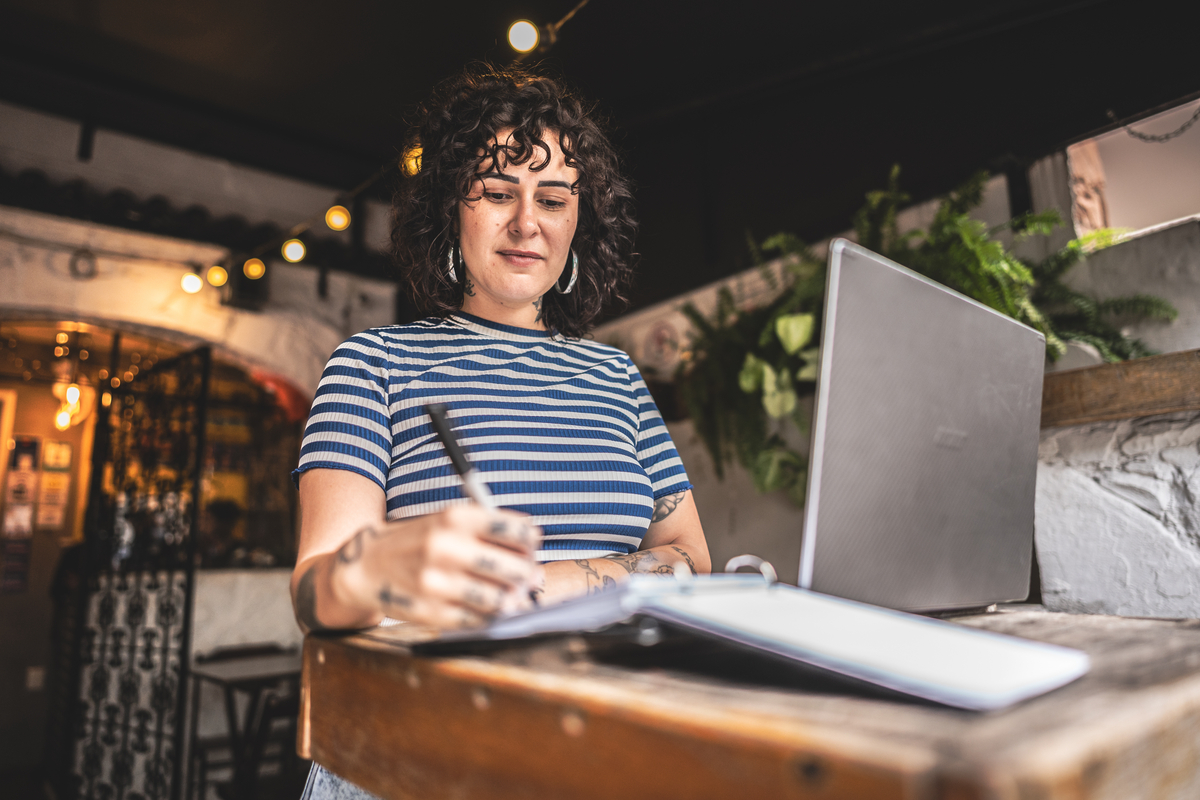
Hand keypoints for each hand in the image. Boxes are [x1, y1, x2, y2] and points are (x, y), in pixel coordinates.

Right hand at [331, 504, 542, 629]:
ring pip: (499, 599)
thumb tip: (532, 552)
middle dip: (527, 574)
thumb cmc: (417, 542)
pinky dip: (488, 615)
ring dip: (512, 599)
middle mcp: (445, 548)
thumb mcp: (447, 522)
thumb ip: (487, 532)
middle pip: (513, 568)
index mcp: (453, 518)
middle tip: (529, 576)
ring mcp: (437, 583)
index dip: (530, 541)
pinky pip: (478, 620)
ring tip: (511, 594)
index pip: (513, 530)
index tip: (532, 547)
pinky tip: (485, 606)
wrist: (366, 567)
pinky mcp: (431, 613)